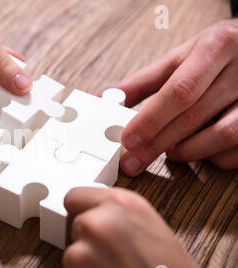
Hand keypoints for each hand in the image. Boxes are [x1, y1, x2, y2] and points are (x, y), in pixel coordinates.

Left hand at [54, 187, 212, 267]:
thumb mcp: (153, 228)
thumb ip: (121, 216)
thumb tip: (99, 215)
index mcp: (120, 205)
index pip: (75, 197)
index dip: (83, 212)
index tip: (90, 223)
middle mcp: (97, 225)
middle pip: (75, 229)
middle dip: (89, 244)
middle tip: (116, 262)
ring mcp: (80, 256)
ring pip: (71, 259)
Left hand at [117, 20, 237, 175]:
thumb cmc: (215, 54)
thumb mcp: (180, 57)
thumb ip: (144, 81)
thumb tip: (105, 99)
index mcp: (217, 46)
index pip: (180, 90)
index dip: (151, 119)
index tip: (129, 140)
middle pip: (195, 116)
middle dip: (158, 143)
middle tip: (134, 160)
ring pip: (222, 135)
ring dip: (187, 150)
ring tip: (168, 151)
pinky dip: (213, 156)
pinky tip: (198, 150)